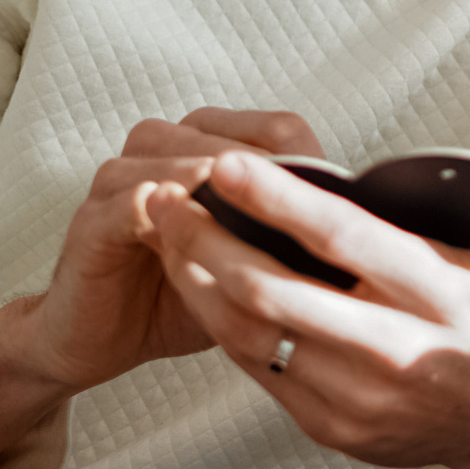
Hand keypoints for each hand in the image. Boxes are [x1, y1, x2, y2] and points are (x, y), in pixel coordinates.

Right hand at [0, 108, 320, 468]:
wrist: (96, 340)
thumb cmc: (179, 296)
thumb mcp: (249, 265)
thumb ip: (288, 239)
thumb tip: (376, 243)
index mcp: (207, 151)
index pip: (276, 128)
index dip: (311, 162)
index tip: (338, 211)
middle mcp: (163, 152)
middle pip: (227, 134)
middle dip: (269, 176)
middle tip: (306, 217)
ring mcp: (122, 181)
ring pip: (176, 155)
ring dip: (217, 183)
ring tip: (252, 217)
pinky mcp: (93, 220)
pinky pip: (131, 200)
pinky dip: (165, 211)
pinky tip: (193, 233)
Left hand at [144, 153, 469, 468]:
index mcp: (438, 297)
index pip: (348, 241)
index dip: (284, 201)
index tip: (229, 165)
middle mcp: (393, 350)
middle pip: (278, 294)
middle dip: (211, 243)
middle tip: (166, 196)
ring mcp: (355, 395)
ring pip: (253, 336)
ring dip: (198, 284)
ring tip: (164, 233)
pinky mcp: (328, 425)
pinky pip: (258, 371)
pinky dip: (218, 326)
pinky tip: (194, 286)